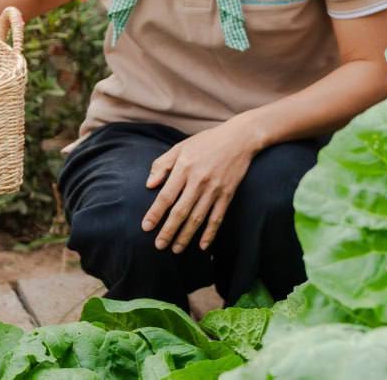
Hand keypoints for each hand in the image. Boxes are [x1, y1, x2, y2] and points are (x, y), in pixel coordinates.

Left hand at [142, 117, 262, 253]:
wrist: (240, 137)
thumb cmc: (207, 141)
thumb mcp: (181, 147)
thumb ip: (162, 164)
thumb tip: (149, 185)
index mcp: (185, 167)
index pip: (166, 196)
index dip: (155, 214)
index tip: (146, 228)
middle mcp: (199, 180)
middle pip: (181, 211)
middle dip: (168, 231)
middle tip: (159, 246)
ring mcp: (215, 188)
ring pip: (198, 218)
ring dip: (186, 236)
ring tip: (176, 249)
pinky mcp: (228, 193)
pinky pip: (217, 217)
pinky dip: (210, 233)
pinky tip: (203, 245)